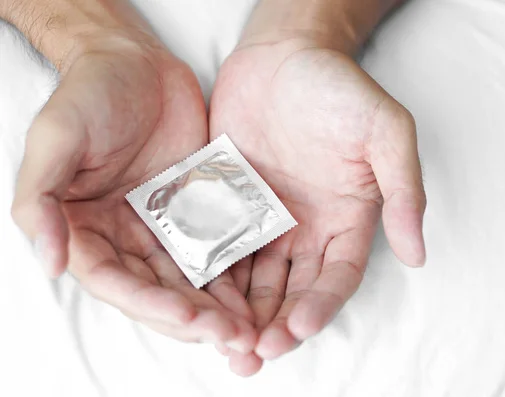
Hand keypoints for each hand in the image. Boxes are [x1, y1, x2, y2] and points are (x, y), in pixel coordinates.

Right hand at [11, 38, 255, 351]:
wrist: (137, 63)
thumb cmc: (90, 93)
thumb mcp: (56, 137)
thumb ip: (42, 199)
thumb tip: (50, 263)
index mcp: (85, 230)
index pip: (115, 282)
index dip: (149, 304)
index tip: (189, 317)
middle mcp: (123, 238)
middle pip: (158, 291)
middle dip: (194, 319)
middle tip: (233, 337)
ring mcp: (162, 228)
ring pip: (190, 281)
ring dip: (218, 310)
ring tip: (250, 331)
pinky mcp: (196, 214)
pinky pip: (215, 250)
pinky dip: (233, 277)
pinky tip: (257, 297)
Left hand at [209, 39, 425, 374]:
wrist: (283, 55)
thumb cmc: (339, 88)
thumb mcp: (387, 132)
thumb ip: (404, 190)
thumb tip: (418, 254)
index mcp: (346, 220)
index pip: (335, 278)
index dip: (319, 307)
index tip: (298, 328)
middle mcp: (306, 229)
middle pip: (292, 291)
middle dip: (274, 326)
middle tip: (253, 355)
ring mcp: (265, 221)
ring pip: (253, 281)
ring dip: (240, 315)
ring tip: (222, 344)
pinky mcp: (229, 206)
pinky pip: (217, 248)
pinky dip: (209, 278)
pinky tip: (194, 299)